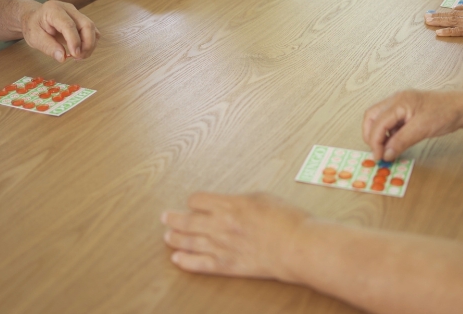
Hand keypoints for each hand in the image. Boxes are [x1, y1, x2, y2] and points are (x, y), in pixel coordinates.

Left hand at [20, 0, 99, 61]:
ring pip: (92, 29)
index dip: (74, 41)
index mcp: (53, 10)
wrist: (34, 18)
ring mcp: (77, 14)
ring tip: (79, 56)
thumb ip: (48, 47)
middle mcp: (68, 9)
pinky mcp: (82, 21)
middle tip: (78, 57)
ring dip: (90, 45)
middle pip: (87, 25)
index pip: (69, 24)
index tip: (75, 55)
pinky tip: (80, 50)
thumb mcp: (34, 37)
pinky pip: (93, 32)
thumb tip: (62, 58)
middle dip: (87, 44)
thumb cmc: (33, 26)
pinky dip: (90, 43)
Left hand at [162, 192, 309, 280]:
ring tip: (167, 236)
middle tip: (165, 217)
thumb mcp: (263, 197)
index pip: (198, 200)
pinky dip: (185, 261)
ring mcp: (221, 246)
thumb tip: (232, 202)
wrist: (297, 246)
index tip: (192, 203)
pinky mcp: (227, 265)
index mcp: (230, 205)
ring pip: (188, 242)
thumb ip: (241, 200)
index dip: (193, 201)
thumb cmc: (287, 220)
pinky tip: (177, 259)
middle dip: (173, 218)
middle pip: (187, 220)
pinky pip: (199, 264)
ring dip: (175, 238)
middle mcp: (220, 225)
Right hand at [363, 90, 462, 161]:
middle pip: (372, 117)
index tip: (379, 157)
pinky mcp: (405, 111)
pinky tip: (394, 143)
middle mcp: (396, 100)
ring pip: (378, 119)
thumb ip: (401, 141)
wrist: (462, 108)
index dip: (374, 141)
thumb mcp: (422, 129)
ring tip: (386, 150)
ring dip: (378, 135)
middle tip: (377, 153)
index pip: (377, 122)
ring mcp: (400, 105)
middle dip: (370, 136)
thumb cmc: (445, 113)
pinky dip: (388, 134)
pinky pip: (389, 122)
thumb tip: (386, 154)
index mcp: (399, 101)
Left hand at [425, 2, 462, 36]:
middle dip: (438, 16)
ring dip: (438, 22)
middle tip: (426, 16)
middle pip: (453, 15)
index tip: (442, 12)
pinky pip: (459, 31)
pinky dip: (448, 32)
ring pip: (452, 21)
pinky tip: (438, 33)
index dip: (451, 11)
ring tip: (427, 21)